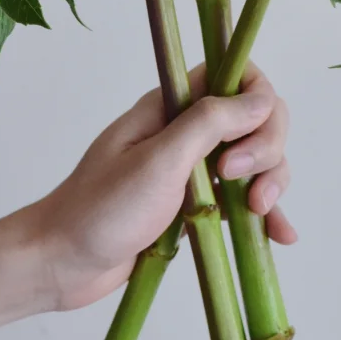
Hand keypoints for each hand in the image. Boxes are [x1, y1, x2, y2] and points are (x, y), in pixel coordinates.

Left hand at [0, 62, 294, 328]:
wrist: (61, 263)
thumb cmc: (101, 210)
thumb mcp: (159, 161)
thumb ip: (211, 123)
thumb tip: (263, 98)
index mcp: (172, 106)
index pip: (236, 76)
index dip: (257, 103)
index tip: (242, 144)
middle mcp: (186, 130)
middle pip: (256, 118)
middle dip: (266, 149)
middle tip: (240, 184)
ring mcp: (192, 169)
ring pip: (255, 159)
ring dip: (270, 182)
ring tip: (257, 214)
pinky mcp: (195, 206)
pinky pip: (242, 200)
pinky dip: (264, 214)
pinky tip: (279, 235)